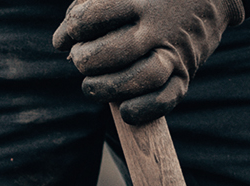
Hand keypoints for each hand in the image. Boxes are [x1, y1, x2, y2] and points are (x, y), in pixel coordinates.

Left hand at [52, 0, 247, 123]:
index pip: (94, 17)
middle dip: (88, 60)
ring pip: (143, 77)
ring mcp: (175, 52)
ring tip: (91, 87)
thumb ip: (91, 3)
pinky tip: (123, 110)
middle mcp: (159, 26)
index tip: (63, 39)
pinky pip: (167, 98)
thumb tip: (64, 38)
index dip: (71, 30)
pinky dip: (143, 109)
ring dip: (110, 88)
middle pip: (116, 50)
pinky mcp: (186, 74)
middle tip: (80, 62)